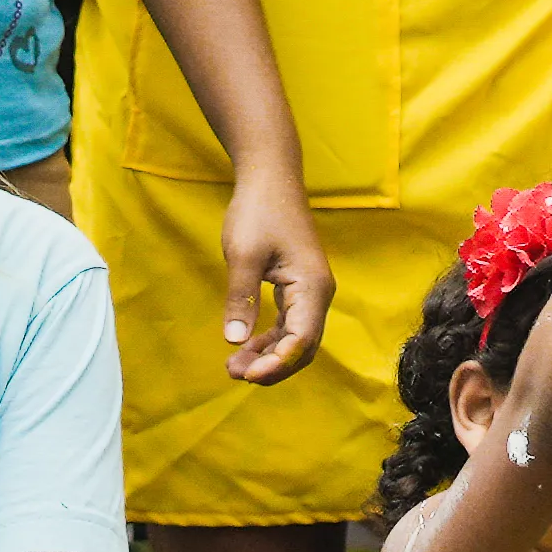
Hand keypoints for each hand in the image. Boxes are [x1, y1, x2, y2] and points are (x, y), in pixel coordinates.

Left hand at [216, 169, 332, 385]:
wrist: (270, 177)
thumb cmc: (258, 210)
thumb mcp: (242, 254)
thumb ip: (240, 299)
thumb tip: (234, 341)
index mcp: (312, 286)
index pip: (302, 340)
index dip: (276, 364)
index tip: (246, 374)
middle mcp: (318, 293)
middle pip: (302, 346)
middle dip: (272, 366)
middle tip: (234, 374)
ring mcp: (310, 291)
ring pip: (295, 338)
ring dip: (268, 355)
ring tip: (233, 366)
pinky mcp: (298, 287)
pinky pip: (289, 323)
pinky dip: (269, 339)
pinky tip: (245, 347)